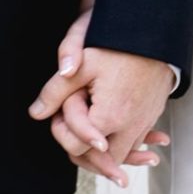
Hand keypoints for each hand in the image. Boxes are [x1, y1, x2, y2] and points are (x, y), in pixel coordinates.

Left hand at [29, 44, 172, 187]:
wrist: (156, 33)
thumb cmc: (120, 45)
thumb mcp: (83, 63)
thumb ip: (56, 90)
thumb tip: (36, 112)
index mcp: (110, 117)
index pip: (77, 147)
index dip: (62, 133)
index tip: (58, 113)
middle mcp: (131, 127)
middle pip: (101, 161)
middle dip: (83, 149)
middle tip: (69, 130)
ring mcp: (145, 123)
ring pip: (122, 155)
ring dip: (104, 150)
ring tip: (87, 137)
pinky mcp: (153, 116)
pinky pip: (137, 141)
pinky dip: (125, 143)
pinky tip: (114, 136)